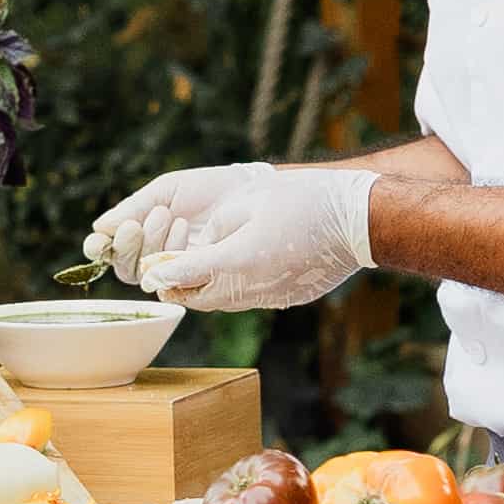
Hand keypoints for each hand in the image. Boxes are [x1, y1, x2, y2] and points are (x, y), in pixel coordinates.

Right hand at [81, 162, 256, 285]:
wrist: (247, 192)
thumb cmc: (206, 190)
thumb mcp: (166, 191)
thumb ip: (134, 208)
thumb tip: (100, 228)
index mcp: (139, 234)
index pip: (109, 249)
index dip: (98, 248)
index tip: (97, 242)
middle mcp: (153, 256)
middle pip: (123, 267)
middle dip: (125, 246)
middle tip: (134, 224)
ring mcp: (175, 270)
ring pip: (145, 274)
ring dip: (149, 245)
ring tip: (166, 215)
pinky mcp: (196, 278)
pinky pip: (173, 276)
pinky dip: (172, 251)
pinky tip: (182, 228)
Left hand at [124, 161, 382, 315]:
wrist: (357, 221)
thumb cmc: (304, 201)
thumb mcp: (249, 203)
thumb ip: (215, 229)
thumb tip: (196, 248)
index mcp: (235, 261)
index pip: (180, 276)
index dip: (158, 272)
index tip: (146, 269)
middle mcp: (248, 289)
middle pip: (195, 299)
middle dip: (176, 285)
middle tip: (164, 268)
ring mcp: (268, 298)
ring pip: (219, 302)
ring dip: (203, 287)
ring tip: (194, 267)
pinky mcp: (284, 299)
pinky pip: (245, 298)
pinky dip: (230, 287)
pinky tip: (233, 266)